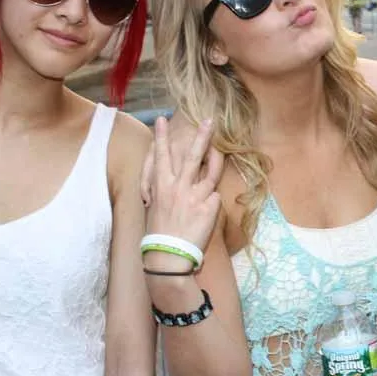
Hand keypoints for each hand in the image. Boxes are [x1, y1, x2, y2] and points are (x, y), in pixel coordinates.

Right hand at [144, 118, 222, 272]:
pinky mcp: (209, 207)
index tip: (162, 120)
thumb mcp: (155, 207)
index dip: (161, 137)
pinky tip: (205, 213)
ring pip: (210, 172)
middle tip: (208, 119)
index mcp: (161, 186)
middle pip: (191, 156)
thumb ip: (164, 191)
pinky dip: (212, 202)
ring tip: (221, 148)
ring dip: (216, 159)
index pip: (161, 156)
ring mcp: (195, 196)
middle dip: (200, 136)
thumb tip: (172, 182)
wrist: (168, 255)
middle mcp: (178, 187)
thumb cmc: (159, 233)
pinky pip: (215, 198)